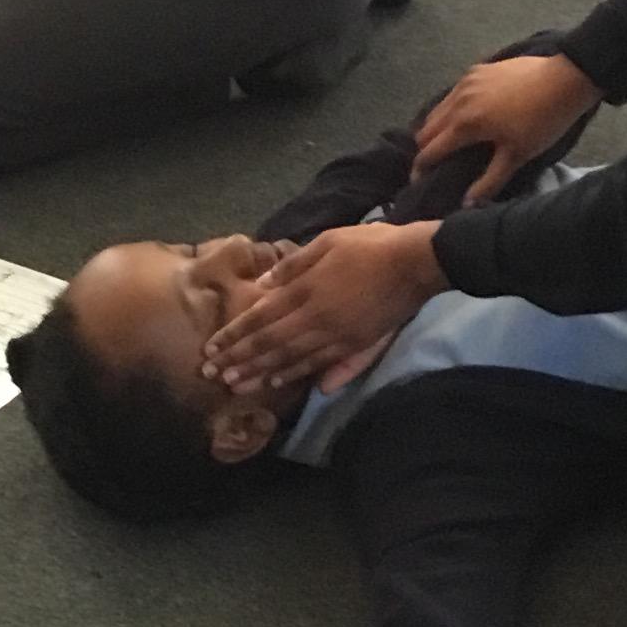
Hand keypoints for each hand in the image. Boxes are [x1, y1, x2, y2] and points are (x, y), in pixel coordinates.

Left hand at [202, 218, 441, 397]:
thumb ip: (292, 265)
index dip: (234, 335)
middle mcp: (316, 319)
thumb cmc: (369, 245)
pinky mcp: (356, 346)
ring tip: (237, 386)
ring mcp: (336, 336)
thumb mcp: (326, 241)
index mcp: (306, 290)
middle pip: (270, 345)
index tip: (211, 349)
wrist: (415, 262)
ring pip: (291, 360)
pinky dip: (298, 375)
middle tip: (212, 376)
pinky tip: (280, 383)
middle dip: (239, 360)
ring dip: (261, 374)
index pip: (260, 318)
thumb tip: (262, 285)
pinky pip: (321, 365)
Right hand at [409, 50, 597, 203]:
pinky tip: (466, 117)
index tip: (419, 182)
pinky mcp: (477, 70)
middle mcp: (457, 100)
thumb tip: (466, 204)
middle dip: (425, 150)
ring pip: (437, 109)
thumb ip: (488, 181)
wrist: (565, 79)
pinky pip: (453, 93)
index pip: (429, 151)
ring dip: (436, 128)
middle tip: (434, 165)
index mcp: (464, 124)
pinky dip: (451, 109)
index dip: (420, 170)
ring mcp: (465, 81)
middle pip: (426, 129)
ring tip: (447, 143)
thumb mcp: (516, 156)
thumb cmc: (542, 121)